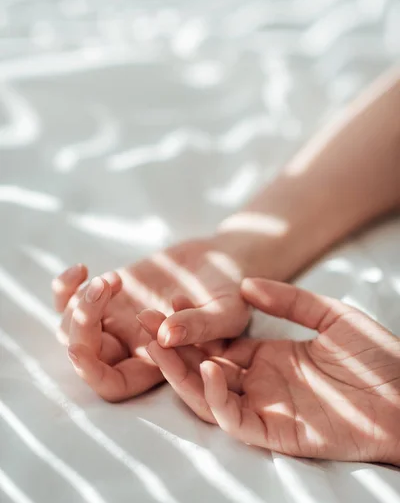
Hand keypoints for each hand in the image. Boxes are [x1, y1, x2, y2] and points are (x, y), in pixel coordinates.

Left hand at [53, 236, 251, 399]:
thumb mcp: (228, 310)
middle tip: (103, 290)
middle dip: (83, 327)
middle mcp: (132, 344)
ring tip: (114, 279)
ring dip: (81, 303)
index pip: (114, 384)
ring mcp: (117, 317)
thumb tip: (166, 335)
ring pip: (74, 327)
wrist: (223, 258)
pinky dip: (65, 287)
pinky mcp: (109, 292)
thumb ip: (202, 325)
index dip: (93, 374)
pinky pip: (70, 299)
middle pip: (88, 354)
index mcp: (158, 362)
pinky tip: (81, 269)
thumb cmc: (233, 290)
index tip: (80, 350)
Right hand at [142, 279, 399, 464]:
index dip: (191, 325)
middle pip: (201, 367)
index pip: (217, 343)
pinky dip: (215, 397)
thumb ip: (288, 301)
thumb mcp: (329, 315)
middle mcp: (259, 383)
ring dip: (179, 371)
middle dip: (170, 347)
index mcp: (269, 357)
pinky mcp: (274, 432)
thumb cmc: (377, 356)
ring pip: (207, 395)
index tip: (169, 301)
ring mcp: (264, 408)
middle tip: (144, 321)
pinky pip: (234, 418)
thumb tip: (246, 286)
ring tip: (157, 342)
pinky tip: (208, 368)